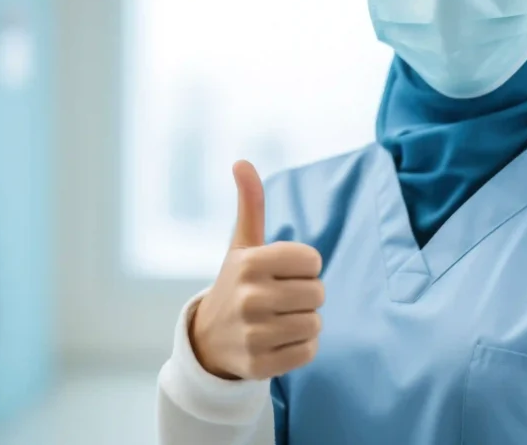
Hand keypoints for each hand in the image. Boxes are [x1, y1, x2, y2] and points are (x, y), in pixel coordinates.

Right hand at [189, 160, 324, 380]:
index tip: (281, 272)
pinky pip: (308, 352)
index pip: (313, 260)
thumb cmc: (236, 284)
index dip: (303, 267)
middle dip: (306, 296)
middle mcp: (249, 297)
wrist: (208, 340)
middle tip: (281, 299)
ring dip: (304, 322)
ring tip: (279, 320)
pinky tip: (278, 341)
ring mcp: (253, 333)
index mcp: (249, 263)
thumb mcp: (241, 244)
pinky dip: (301, 348)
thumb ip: (250, 204)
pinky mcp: (260, 365)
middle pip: (318, 293)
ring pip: (315, 323)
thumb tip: (241, 161)